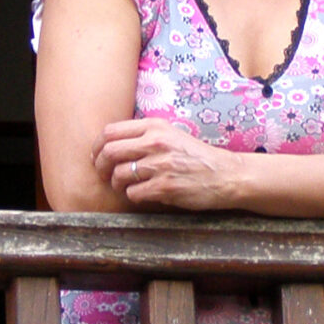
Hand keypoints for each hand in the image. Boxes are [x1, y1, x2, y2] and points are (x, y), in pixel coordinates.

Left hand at [93, 118, 242, 211]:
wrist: (225, 175)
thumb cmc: (195, 157)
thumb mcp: (171, 135)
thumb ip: (144, 136)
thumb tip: (109, 145)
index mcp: (155, 127)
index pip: (110, 132)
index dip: (97, 146)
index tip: (97, 157)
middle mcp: (156, 143)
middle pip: (109, 152)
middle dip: (101, 167)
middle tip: (104, 175)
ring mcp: (160, 165)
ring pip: (119, 175)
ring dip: (118, 185)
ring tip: (127, 187)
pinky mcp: (165, 187)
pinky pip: (133, 194)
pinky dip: (134, 196)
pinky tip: (144, 194)